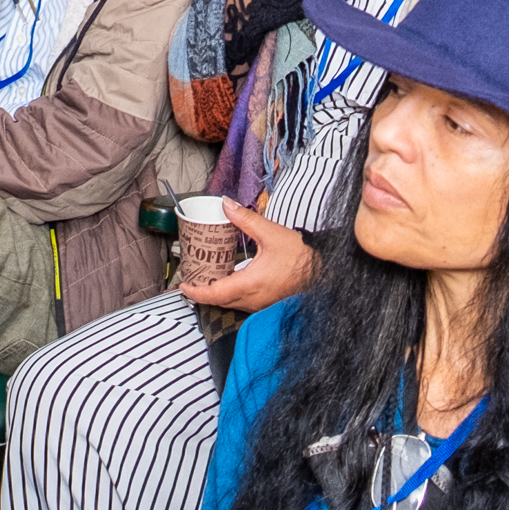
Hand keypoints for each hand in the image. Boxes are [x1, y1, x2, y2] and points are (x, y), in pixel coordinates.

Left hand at [177, 200, 315, 310]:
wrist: (325, 272)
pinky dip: (231, 294)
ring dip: (217, 294)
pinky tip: (229, 281)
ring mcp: (261, 305)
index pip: (214, 294)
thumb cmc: (301, 256)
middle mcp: (253, 299)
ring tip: (206, 278)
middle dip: (202, 292)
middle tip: (190, 279)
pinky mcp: (268, 304)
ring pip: (231, 303)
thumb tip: (226, 205)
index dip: (196, 292)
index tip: (183, 286)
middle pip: (219, 301)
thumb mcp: (271, 233)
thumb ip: (245, 220)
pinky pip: (243, 303)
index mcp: (249, 284)